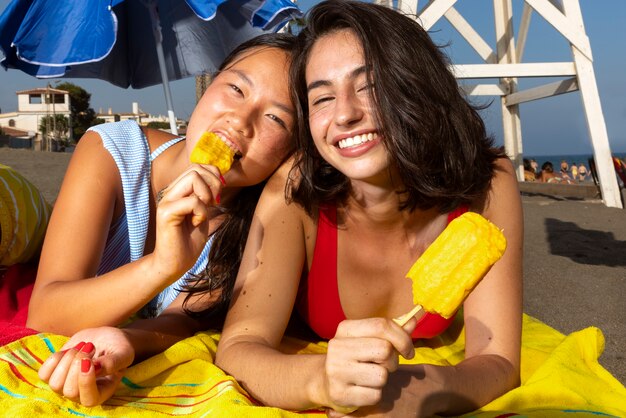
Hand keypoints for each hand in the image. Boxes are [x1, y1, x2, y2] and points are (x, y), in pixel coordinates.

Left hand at [38, 327, 133, 405]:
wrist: (105, 339)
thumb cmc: (118, 348)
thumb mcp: (123, 353)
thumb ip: (114, 362)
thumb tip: (95, 367)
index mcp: (102, 393)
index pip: (89, 400)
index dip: (86, 382)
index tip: (89, 360)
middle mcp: (82, 394)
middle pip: (69, 391)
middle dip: (77, 365)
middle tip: (90, 347)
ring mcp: (66, 385)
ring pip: (55, 384)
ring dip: (67, 359)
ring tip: (82, 346)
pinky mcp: (55, 374)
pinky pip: (44, 374)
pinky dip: (54, 359)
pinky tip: (68, 350)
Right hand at [151, 165, 222, 281]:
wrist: (174, 264)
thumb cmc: (188, 242)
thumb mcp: (204, 215)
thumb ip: (208, 198)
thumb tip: (223, 182)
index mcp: (178, 191)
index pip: (198, 166)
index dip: (214, 177)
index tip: (217, 197)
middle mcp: (170, 192)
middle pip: (196, 168)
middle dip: (213, 184)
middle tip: (213, 204)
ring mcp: (166, 201)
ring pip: (193, 178)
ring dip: (206, 195)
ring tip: (202, 213)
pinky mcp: (166, 213)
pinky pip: (192, 201)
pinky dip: (201, 212)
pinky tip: (196, 223)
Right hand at [322, 317, 415, 412]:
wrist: (324, 381)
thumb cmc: (354, 357)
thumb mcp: (368, 340)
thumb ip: (391, 332)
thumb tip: (414, 320)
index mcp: (345, 329)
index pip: (382, 325)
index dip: (402, 338)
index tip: (408, 350)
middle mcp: (337, 347)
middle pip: (385, 350)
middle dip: (393, 361)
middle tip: (386, 365)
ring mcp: (336, 371)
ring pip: (382, 375)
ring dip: (383, 379)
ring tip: (372, 377)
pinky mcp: (339, 394)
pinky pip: (375, 395)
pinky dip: (376, 394)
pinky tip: (364, 389)